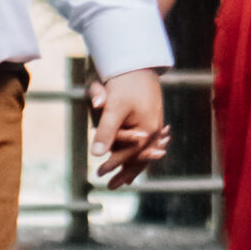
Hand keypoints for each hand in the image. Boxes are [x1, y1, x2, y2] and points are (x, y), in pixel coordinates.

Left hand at [88, 68, 168, 187]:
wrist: (138, 63)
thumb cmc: (124, 83)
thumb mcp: (113, 107)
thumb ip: (105, 131)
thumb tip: (96, 153)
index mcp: (148, 128)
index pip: (129, 154)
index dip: (113, 164)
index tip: (99, 173)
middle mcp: (154, 129)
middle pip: (140, 157)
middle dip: (125, 172)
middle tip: (110, 187)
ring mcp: (155, 124)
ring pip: (143, 152)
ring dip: (132, 167)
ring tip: (123, 182)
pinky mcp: (150, 119)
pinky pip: (145, 144)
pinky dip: (138, 155)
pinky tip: (133, 163)